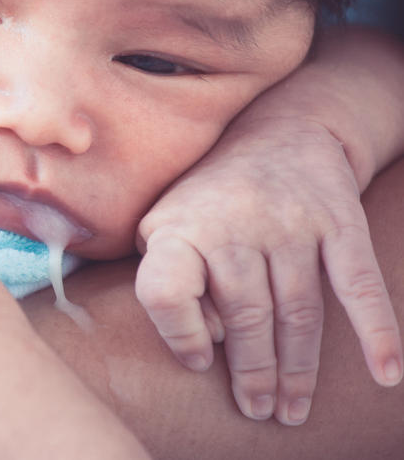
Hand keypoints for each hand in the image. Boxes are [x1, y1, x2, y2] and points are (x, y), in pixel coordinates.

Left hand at [135, 114, 401, 426]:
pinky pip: (358, 284)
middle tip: (259, 412)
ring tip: (293, 409)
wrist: (279, 133)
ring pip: (298, 311)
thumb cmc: (210, 201)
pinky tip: (386, 373)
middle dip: (254, 373)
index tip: (200, 363)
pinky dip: (377, 332)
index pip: (164, 290)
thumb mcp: (167, 229)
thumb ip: (170, 282)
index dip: (179, 333)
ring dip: (299, 368)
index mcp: (180, 228)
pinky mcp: (338, 222)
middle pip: (246, 314)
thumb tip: (205, 341)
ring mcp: (289, 222)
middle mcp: (232, 223)